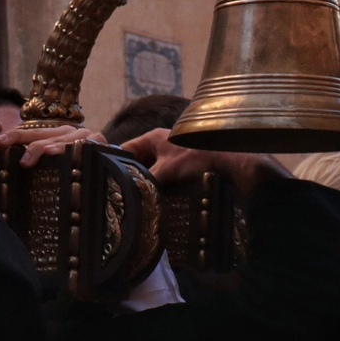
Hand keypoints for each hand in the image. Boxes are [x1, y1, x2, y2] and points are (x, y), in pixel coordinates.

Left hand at [0, 124, 105, 166]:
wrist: (115, 168)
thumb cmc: (78, 169)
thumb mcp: (54, 164)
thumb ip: (35, 162)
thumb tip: (3, 167)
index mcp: (54, 134)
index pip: (30, 132)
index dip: (13, 136)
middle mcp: (68, 132)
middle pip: (43, 134)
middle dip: (25, 142)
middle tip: (11, 152)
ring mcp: (85, 136)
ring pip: (63, 139)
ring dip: (50, 146)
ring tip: (39, 154)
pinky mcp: (99, 144)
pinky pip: (86, 146)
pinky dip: (75, 149)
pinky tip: (65, 153)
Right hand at [117, 127, 288, 195]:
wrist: (234, 164)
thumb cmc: (199, 161)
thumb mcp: (165, 171)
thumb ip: (144, 181)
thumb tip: (127, 194)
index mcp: (154, 138)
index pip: (124, 149)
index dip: (114, 163)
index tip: (105, 180)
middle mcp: (163, 145)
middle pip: (138, 163)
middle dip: (131, 177)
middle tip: (119, 195)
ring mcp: (176, 157)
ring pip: (153, 173)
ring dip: (147, 186)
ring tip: (136, 202)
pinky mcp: (186, 169)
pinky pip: (166, 179)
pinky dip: (161, 189)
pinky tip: (157, 202)